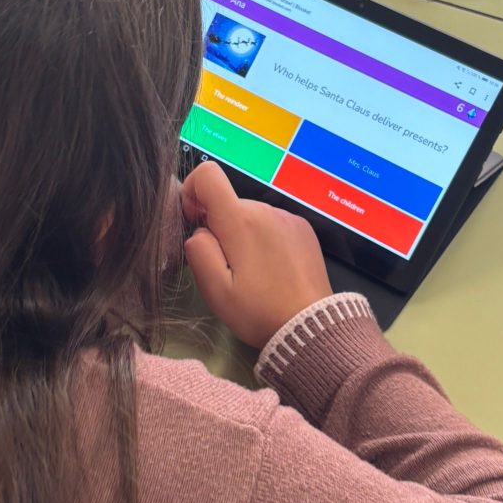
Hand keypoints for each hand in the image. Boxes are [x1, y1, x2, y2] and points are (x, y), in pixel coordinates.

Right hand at [181, 160, 331, 348]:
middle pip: (228, 203)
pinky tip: (272, 269)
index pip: (207, 175)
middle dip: (220, 228)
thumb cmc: (258, 311)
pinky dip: (264, 239)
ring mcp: (288, 217)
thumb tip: (199, 229)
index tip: (195, 222)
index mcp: (240, 221)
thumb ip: (199, 250)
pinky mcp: (303, 228)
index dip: (192, 192)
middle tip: (229, 268)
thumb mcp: (216, 290)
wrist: (310, 326)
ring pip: (250, 215)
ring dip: (243, 235)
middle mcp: (266, 210)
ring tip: (253, 272)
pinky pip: (272, 223)